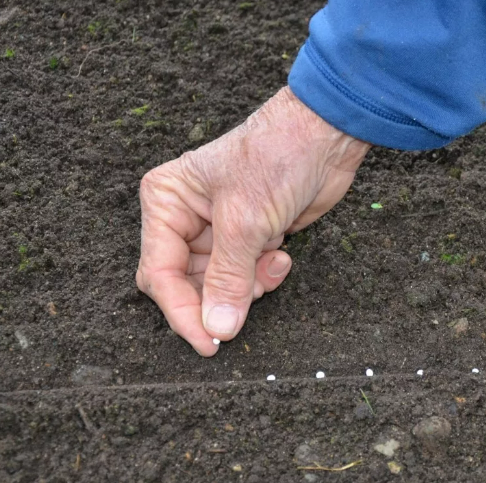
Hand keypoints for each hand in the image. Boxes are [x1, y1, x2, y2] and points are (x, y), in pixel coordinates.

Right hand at [136, 87, 370, 355]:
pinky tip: (280, 254)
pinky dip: (263, 277)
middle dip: (219, 297)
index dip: (182, 312)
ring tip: (271, 262)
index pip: (159, 273)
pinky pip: (245, 278)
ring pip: (218, 286)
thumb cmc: (277, 157)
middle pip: (185, 285)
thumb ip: (228, 279)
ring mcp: (217, 230)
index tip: (207, 343)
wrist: (326, 138)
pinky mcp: (247, 239)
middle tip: (245, 305)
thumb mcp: (246, 222)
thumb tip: (216, 329)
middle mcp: (184, 218)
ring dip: (247, 286)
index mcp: (166, 202)